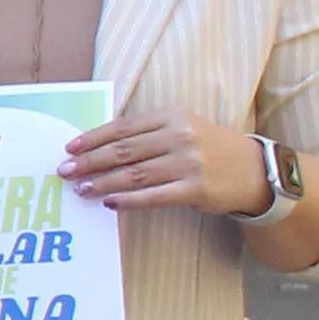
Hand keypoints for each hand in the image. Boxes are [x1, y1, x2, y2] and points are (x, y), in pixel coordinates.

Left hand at [62, 110, 261, 217]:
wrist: (253, 170)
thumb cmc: (209, 148)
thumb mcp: (182, 128)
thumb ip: (147, 133)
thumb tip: (100, 147)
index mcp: (172, 116)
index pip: (123, 127)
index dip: (93, 138)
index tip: (70, 148)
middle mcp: (179, 136)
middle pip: (123, 150)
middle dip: (90, 162)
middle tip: (65, 171)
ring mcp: (188, 163)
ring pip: (134, 174)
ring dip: (103, 183)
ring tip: (81, 189)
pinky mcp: (195, 189)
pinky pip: (153, 196)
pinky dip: (128, 200)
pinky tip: (109, 203)